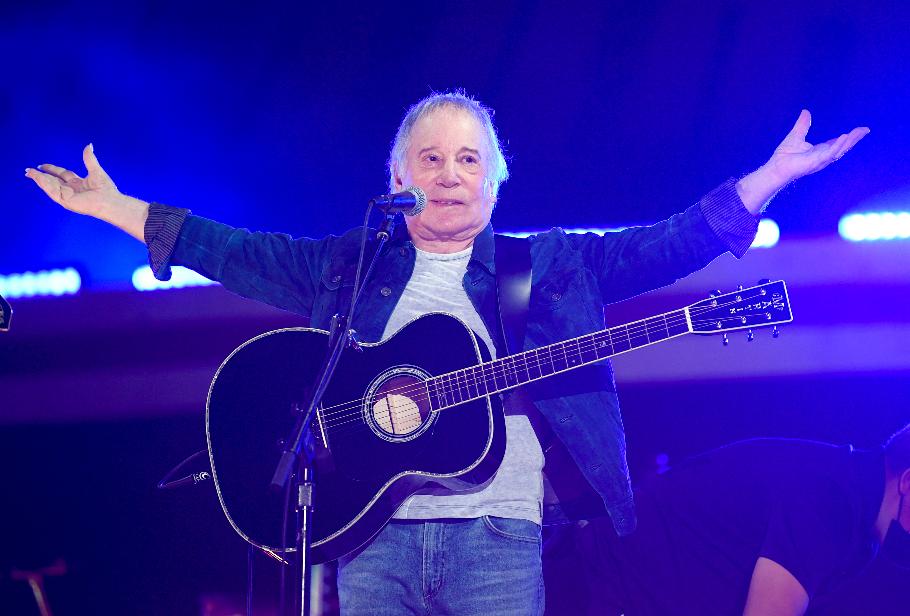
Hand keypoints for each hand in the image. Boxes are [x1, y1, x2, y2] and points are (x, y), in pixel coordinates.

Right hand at [25, 144, 121, 216]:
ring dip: (40, 180)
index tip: (41, 165)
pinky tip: (39, 178)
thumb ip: (89, 158)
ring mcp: (68, 196)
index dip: (51, 169)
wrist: (110, 201)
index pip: (61, 175)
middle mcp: (71, 190)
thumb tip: (89, 145)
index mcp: (77, 183)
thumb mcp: (95, 170)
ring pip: (50, 186)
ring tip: (30, 173)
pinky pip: (53, 192)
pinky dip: (45, 185)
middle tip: (28, 170)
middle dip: (40, 176)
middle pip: (52, 181)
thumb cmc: (107, 190)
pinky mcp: (66, 201)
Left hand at [736, 111, 869, 213]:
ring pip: (839, 150)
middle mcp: (822, 156)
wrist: (775, 167)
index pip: (838, 143)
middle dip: (854, 139)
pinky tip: (844, 137)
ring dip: (850, 141)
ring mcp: (820, 160)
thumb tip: (806, 112)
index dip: (849, 137)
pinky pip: (829, 154)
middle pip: (843, 147)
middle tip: (865, 130)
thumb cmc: (784, 156)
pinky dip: (837, 146)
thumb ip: (802, 125)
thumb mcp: (796, 135)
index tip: (859, 130)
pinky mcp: (815, 162)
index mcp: (820, 150)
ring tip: (859, 132)